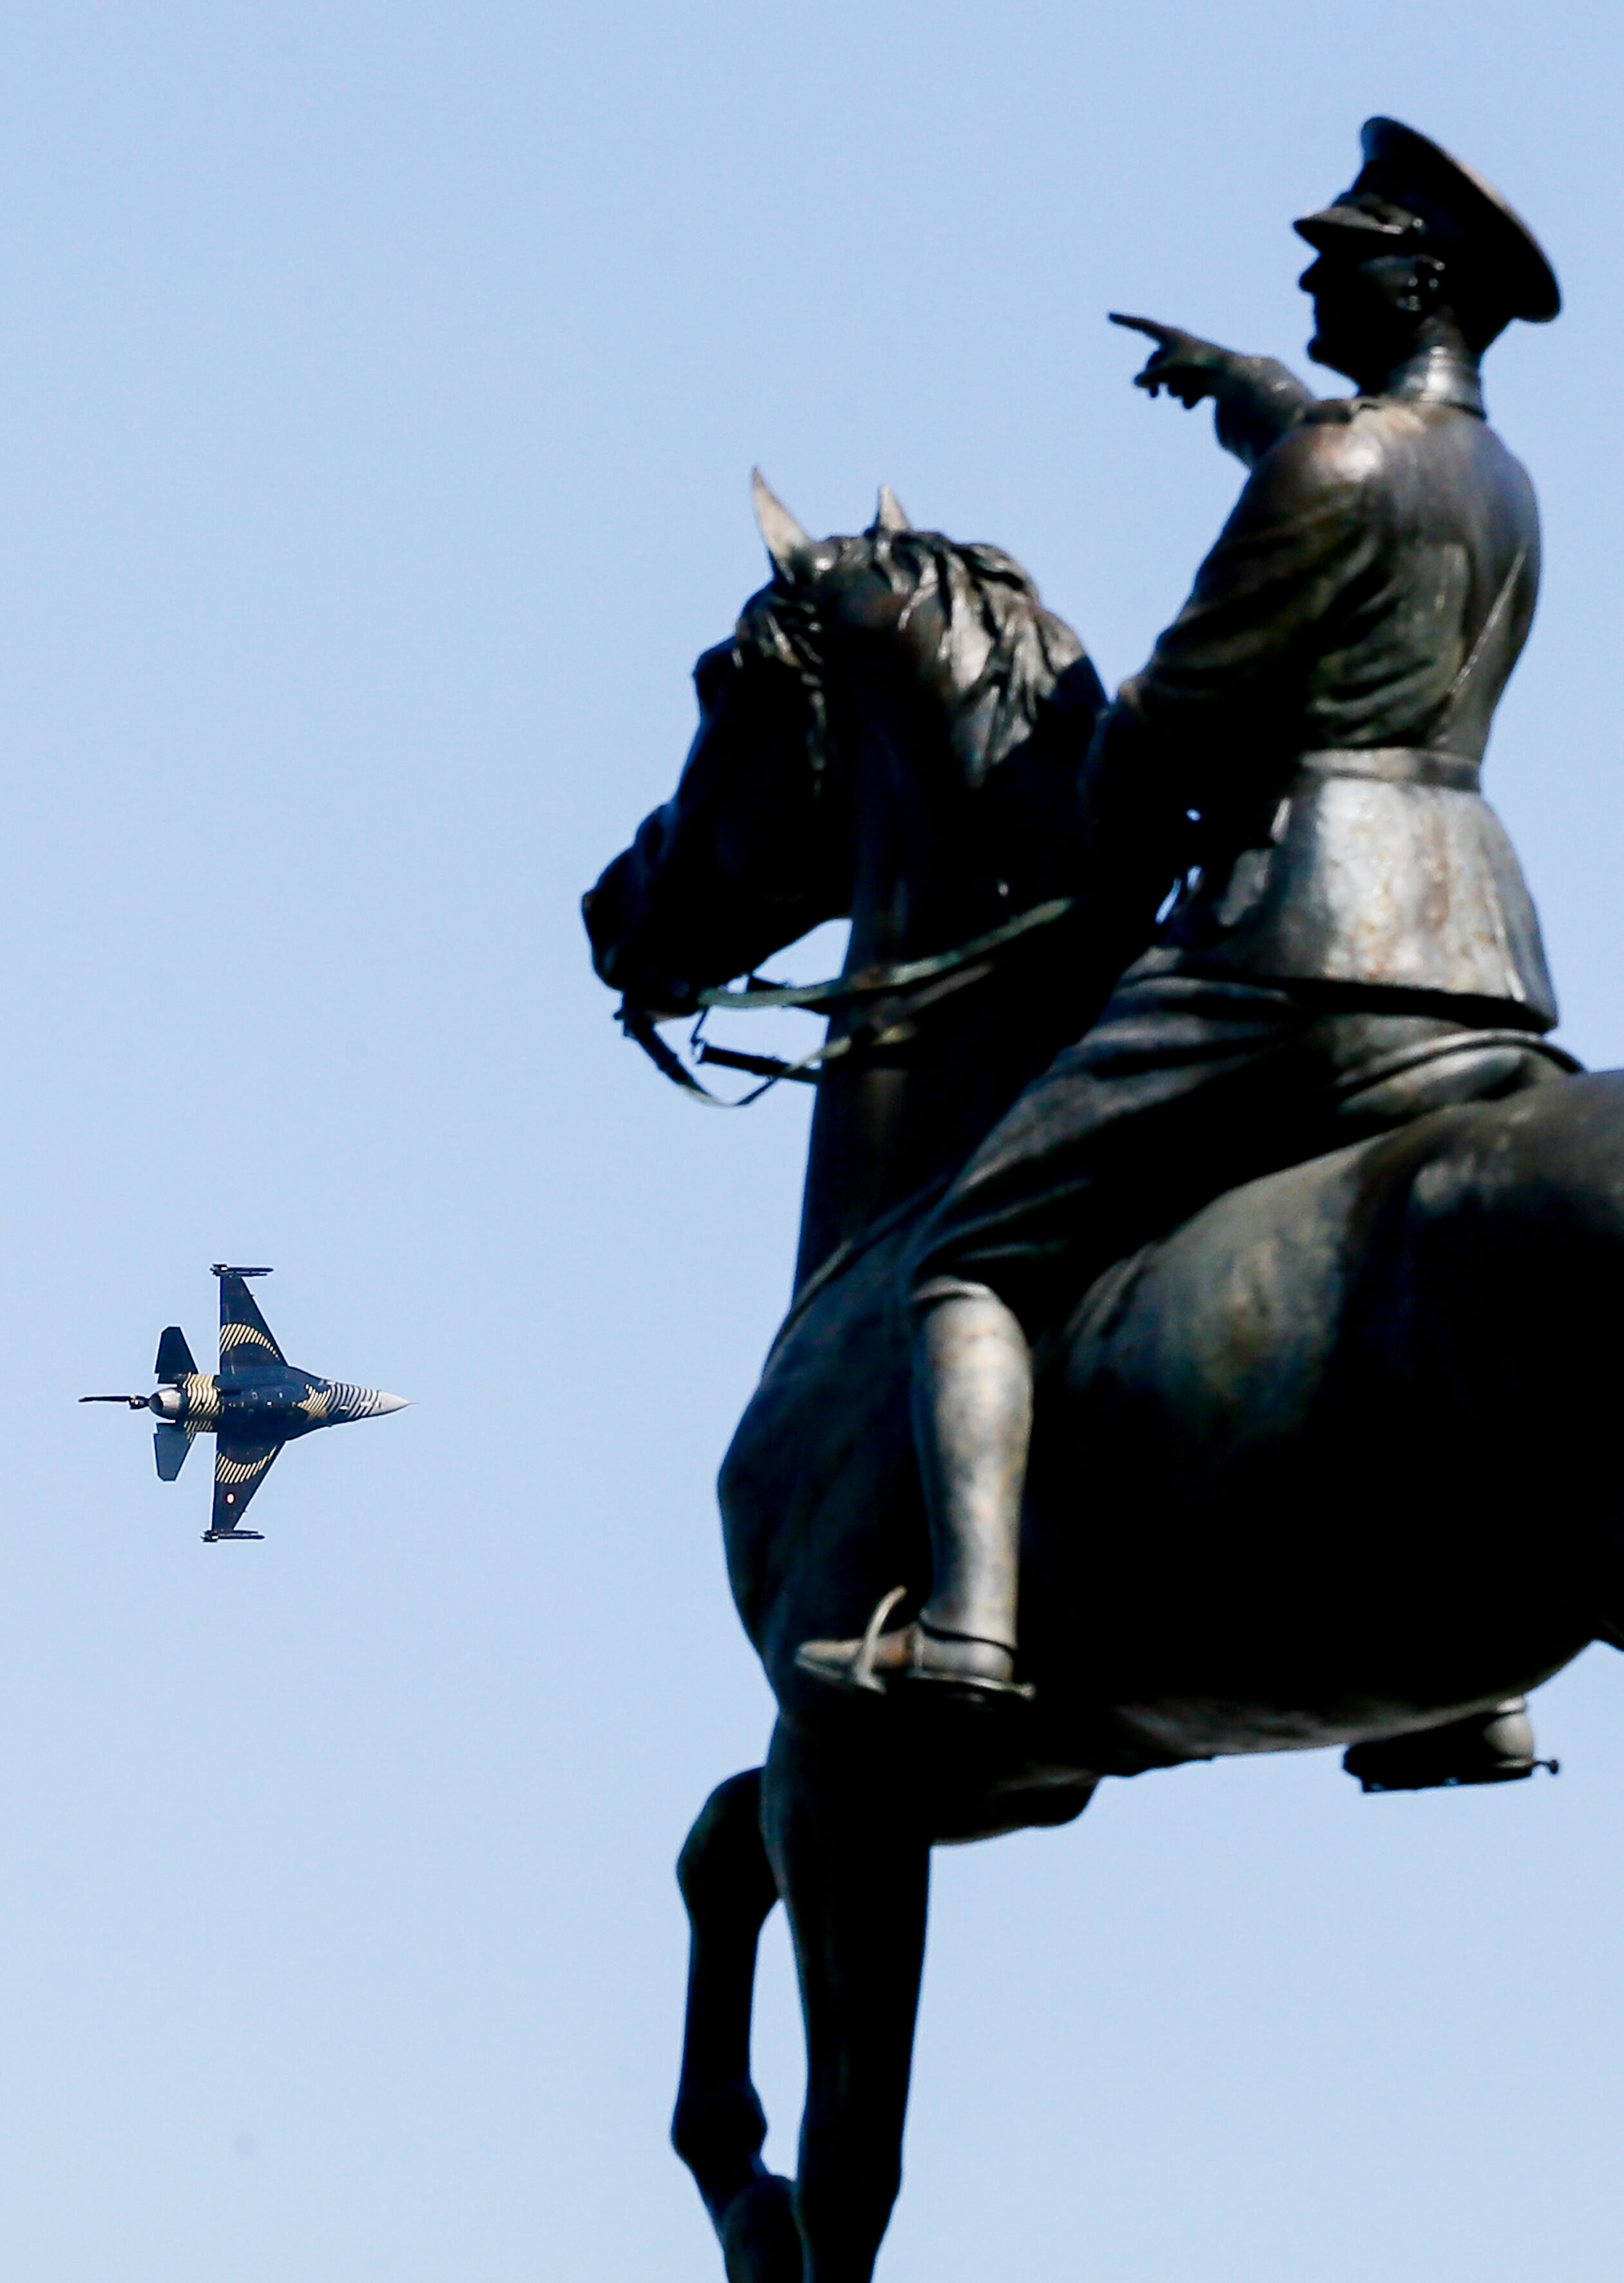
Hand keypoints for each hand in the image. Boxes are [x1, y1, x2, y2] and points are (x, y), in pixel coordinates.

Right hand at [1108, 313, 1236, 408]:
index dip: (1125, 321)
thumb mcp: (1167, 371)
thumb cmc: (1199, 368)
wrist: (1232, 376)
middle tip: (1152, 398)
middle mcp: (1179, 345)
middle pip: (1155, 362)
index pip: (1142, 325)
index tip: (1109, 315)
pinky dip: (1187, 397)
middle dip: (1152, 381)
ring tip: (1182, 392)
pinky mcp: (1201, 374)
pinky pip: (1185, 389)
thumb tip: (1137, 382)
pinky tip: (1195, 401)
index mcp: (1171, 335)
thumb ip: (1149, 376)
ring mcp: (1189, 360)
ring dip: (1172, 389)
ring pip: (1170, 378)